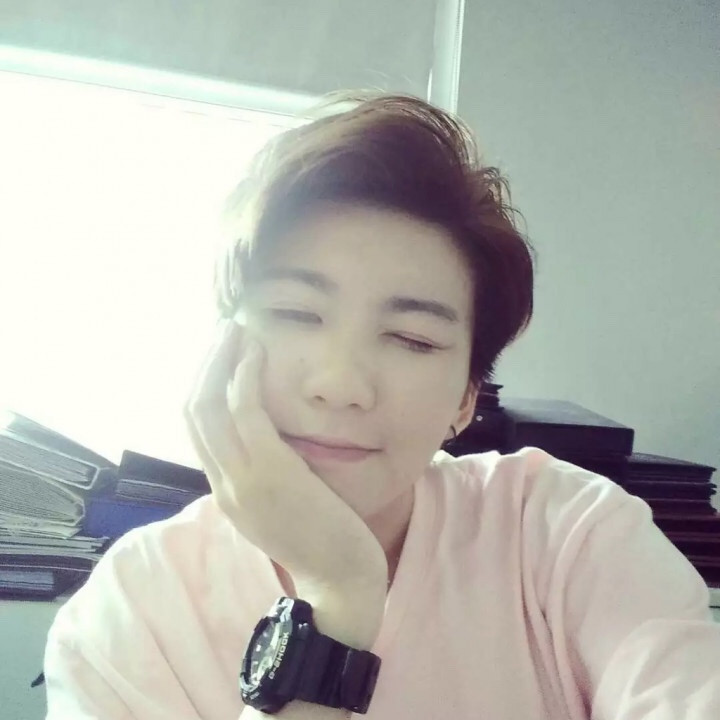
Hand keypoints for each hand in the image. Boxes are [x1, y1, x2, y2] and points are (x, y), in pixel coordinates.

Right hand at [183, 319, 387, 601]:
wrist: (340, 582)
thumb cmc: (320, 541)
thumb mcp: (280, 507)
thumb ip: (264, 476)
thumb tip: (267, 442)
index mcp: (225, 491)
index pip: (197, 429)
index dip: (202, 385)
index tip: (219, 355)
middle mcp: (223, 484)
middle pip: (193, 411)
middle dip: (204, 364)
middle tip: (223, 329)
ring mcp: (241, 480)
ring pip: (210, 406)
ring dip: (220, 360)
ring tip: (236, 329)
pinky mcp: (270, 474)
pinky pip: (246, 413)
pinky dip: (245, 378)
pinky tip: (257, 354)